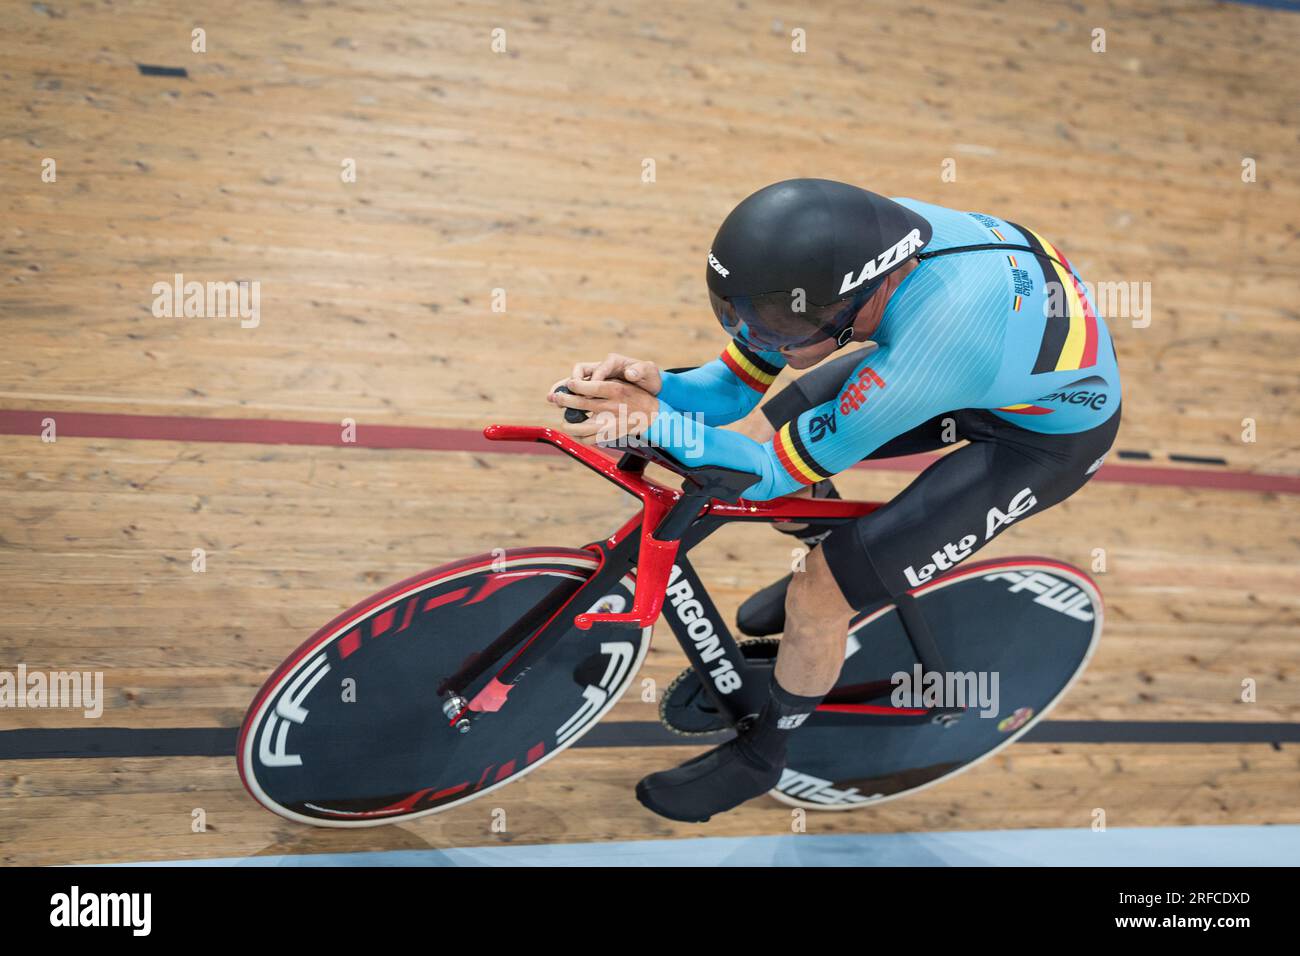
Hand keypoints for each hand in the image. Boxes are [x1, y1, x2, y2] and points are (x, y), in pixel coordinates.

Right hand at [547, 353, 661, 397]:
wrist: (652, 385)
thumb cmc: (650, 377)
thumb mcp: (649, 372)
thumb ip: (641, 371)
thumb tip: (630, 372)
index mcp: (613, 361)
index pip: (599, 369)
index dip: (593, 381)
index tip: (590, 394)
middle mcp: (602, 367)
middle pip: (580, 371)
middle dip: (571, 383)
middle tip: (562, 394)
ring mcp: (597, 377)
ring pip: (575, 380)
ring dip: (564, 389)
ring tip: (552, 398)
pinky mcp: (595, 387)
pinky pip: (578, 390)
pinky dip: (569, 396)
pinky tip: (561, 406)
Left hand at [547, 376, 659, 444]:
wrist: (653, 415)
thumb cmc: (633, 396)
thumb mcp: (621, 383)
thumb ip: (601, 382)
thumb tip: (576, 383)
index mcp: (615, 390)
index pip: (590, 386)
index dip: (574, 385)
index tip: (568, 384)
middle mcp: (612, 406)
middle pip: (580, 404)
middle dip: (563, 400)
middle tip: (556, 398)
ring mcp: (610, 423)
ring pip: (580, 427)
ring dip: (568, 423)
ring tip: (565, 420)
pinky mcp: (610, 436)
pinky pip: (588, 440)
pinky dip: (579, 437)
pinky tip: (577, 431)